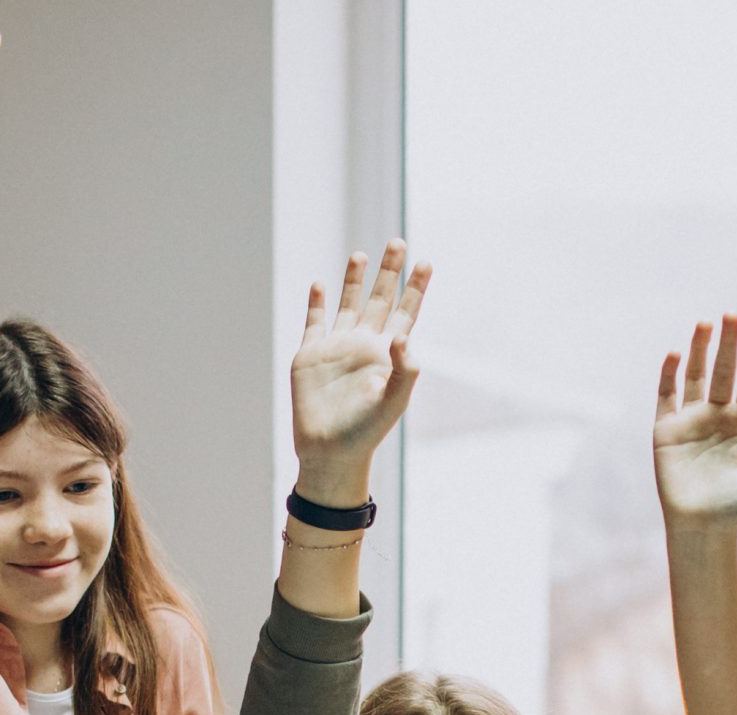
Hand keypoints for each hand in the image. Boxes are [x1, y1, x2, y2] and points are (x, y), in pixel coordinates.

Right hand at [289, 241, 431, 504]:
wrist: (329, 452)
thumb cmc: (366, 432)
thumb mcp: (393, 402)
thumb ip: (404, 369)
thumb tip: (402, 334)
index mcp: (387, 354)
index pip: (405, 313)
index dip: (416, 288)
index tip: (426, 262)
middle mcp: (364, 345)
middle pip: (380, 299)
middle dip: (389, 272)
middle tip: (398, 241)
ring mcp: (336, 348)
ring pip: (348, 305)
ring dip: (355, 280)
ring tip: (362, 254)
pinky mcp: (310, 356)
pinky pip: (314, 323)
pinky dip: (316, 303)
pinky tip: (319, 285)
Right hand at [655, 316, 736, 530]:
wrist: (702, 528)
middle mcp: (718, 415)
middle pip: (724, 370)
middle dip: (729, 343)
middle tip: (733, 313)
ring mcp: (691, 421)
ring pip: (695, 376)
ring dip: (699, 349)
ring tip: (705, 322)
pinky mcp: (666, 431)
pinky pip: (667, 396)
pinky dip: (669, 374)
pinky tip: (676, 353)